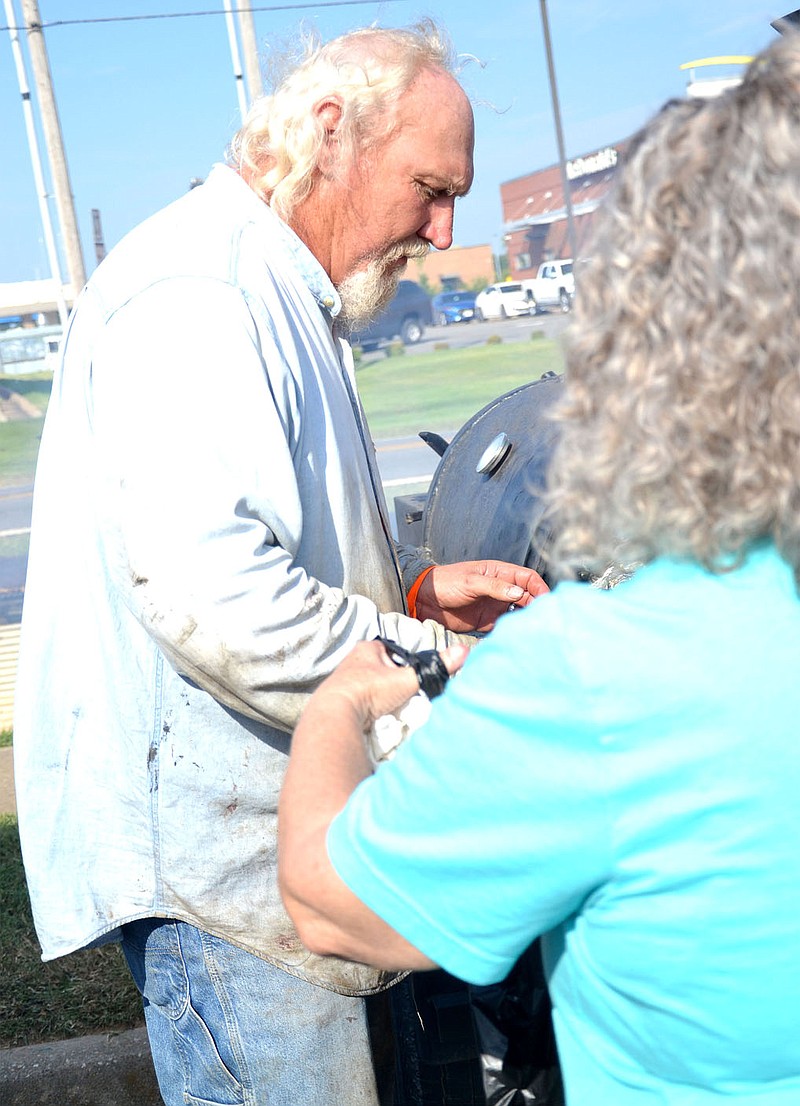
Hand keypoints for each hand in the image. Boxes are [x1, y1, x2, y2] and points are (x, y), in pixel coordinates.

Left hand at [313, 639, 468, 729]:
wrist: (335, 715)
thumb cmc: (369, 691)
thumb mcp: (407, 678)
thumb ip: (435, 668)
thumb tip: (464, 652)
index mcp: (368, 648)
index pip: (397, 653)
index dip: (407, 667)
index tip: (412, 682)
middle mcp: (353, 660)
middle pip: (384, 671)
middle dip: (393, 684)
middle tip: (402, 699)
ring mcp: (343, 680)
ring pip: (372, 687)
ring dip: (381, 698)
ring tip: (389, 711)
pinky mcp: (338, 699)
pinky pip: (360, 701)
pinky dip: (369, 708)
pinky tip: (374, 718)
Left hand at [416, 560, 548, 632]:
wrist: (424, 599)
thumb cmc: (446, 582)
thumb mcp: (470, 581)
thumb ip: (495, 587)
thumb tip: (519, 593)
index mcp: (499, 573)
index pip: (527, 578)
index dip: (539, 587)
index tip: (546, 599)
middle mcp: (501, 589)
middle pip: (527, 596)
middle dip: (538, 605)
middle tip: (545, 617)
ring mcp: (495, 606)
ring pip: (519, 612)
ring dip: (527, 619)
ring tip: (535, 628)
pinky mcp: (487, 622)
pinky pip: (505, 627)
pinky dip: (513, 631)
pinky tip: (518, 636)